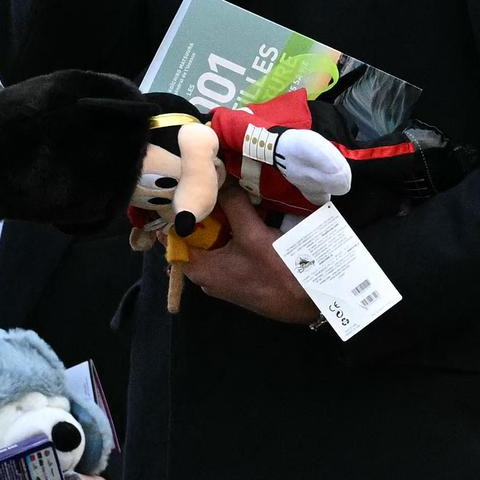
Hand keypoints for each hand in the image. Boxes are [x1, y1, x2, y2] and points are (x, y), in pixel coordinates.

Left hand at [183, 188, 319, 323]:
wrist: (306, 301)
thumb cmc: (275, 270)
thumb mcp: (252, 233)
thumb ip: (233, 204)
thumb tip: (220, 178)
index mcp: (200, 269)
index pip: (173, 239)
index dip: (177, 215)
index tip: (184, 191)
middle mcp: (206, 277)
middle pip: (194, 240)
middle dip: (202, 215)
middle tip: (209, 188)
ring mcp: (223, 280)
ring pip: (212, 246)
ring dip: (218, 224)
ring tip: (226, 198)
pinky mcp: (238, 279)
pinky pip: (226, 253)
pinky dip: (230, 236)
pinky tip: (243, 219)